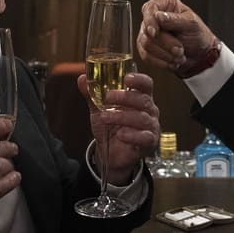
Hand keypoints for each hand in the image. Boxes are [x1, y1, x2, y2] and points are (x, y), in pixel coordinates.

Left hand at [76, 70, 159, 185]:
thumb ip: (92, 95)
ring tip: (104, 117)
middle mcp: (149, 110)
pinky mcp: (149, 142)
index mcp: (140, 97)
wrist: (112, 154)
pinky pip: (145, 137)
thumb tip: (82, 79)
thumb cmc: (111, 127)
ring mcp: (151, 126)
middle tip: (108, 97)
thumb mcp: (100, 109)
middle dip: (125, 97)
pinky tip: (120, 134)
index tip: (127, 78)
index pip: (146, 84)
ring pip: (141, 118)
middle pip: (143, 100)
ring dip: (122, 116)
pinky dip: (132, 135)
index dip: (139, 79)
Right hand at [137, 0, 216, 73]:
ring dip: (165, 54)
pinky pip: (146, 56)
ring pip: (146, 45)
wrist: (200, 54)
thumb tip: (158, 16)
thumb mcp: (191, 24)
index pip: (149, 8)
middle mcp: (154, 17)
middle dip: (165, 44)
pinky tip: (172, 62)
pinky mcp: (146, 48)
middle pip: (148, 31)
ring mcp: (148, 33)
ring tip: (180, 56)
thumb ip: (175, 19)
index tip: (155, 32)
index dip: (150, 21)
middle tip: (180, 50)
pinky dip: (161, 62)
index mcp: (165, 4)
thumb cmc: (197, 34)